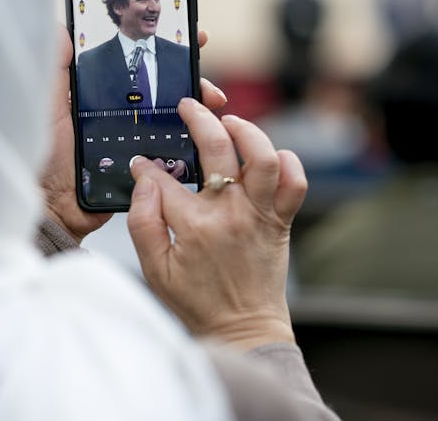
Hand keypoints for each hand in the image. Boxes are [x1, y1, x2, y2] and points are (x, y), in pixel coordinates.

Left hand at [39, 27, 227, 243]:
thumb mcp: (49, 108)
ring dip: (200, 109)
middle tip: (207, 80)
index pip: (140, 64)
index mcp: (103, 96)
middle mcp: (124, 114)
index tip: (192, 36)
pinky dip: (194, 141)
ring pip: (178, 118)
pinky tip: (207, 134)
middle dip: (194, 79)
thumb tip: (61, 28)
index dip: (168, 49)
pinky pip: (175, 151)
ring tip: (213, 103)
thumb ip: (57, 71)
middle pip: (167, 89)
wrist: (55, 209)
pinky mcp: (147, 166)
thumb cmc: (45, 159)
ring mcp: (137, 140)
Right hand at [127, 98, 306, 350]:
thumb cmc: (196, 300)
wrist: (243, 330)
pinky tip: (269, 156)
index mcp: (194, 225)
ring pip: (263, 157)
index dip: (147, 166)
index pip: (164, 178)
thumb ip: (143, 222)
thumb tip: (144, 180)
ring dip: (247, 131)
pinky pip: (296, 184)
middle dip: (198, 118)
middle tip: (187, 106)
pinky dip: (288, 163)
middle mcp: (230, 213)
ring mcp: (259, 214)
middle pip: (217, 148)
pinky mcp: (280, 221)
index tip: (141, 162)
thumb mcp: (154, 269)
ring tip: (229, 122)